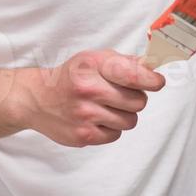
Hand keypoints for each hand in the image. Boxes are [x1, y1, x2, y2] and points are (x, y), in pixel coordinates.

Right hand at [17, 48, 165, 146]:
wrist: (37, 98)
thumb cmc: (71, 76)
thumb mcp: (93, 59)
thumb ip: (124, 62)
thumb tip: (152, 67)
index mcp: (93, 66)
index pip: (132, 75)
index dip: (151, 80)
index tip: (157, 82)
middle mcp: (88, 90)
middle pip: (138, 101)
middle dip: (136, 98)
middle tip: (122, 94)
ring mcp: (85, 115)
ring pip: (130, 121)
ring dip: (124, 114)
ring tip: (108, 107)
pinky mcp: (83, 136)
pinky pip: (115, 135)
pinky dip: (111, 128)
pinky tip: (97, 118)